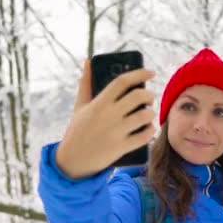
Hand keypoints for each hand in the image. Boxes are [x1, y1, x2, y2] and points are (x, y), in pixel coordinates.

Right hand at [55, 60, 156, 178]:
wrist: (72, 161)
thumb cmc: (77, 131)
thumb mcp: (80, 106)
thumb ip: (86, 84)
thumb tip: (89, 62)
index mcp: (99, 103)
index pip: (122, 81)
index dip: (139, 74)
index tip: (150, 73)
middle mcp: (109, 115)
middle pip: (138, 96)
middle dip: (149, 95)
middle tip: (149, 97)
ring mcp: (116, 132)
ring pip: (145, 116)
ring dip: (150, 113)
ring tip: (147, 114)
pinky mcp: (121, 147)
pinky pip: (144, 136)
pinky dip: (150, 130)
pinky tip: (148, 128)